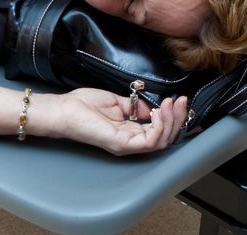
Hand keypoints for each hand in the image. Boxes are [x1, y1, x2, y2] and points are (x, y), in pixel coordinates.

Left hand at [54, 89, 188, 156]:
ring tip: (171, 104)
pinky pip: (150, 141)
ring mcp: (127, 144)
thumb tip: (151, 105)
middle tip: (181, 101)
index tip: (183, 104)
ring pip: (161, 141)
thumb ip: (135, 106)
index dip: (175, 119)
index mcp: (130, 132)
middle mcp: (131, 141)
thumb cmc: (82, 106)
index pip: (159, 131)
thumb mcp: (116, 101)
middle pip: (165, 137)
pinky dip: (159, 126)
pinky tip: (157, 112)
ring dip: (171, 121)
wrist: (63, 109)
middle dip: (178, 118)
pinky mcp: (122, 144)